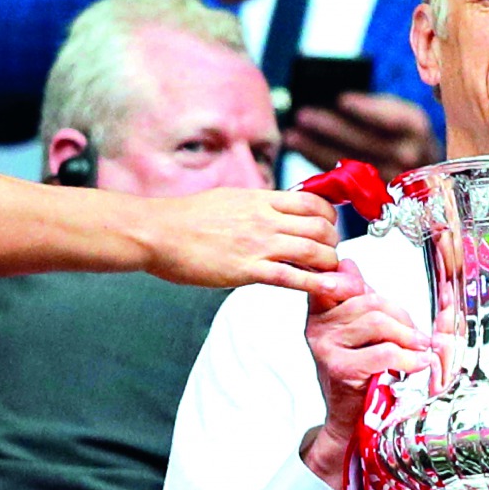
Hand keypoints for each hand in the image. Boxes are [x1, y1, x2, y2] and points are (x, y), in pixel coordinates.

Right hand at [139, 188, 340, 294]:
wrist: (156, 232)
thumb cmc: (186, 218)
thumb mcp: (230, 199)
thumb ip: (257, 206)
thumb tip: (275, 209)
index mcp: (261, 199)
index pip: (313, 202)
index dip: (330, 217)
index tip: (330, 228)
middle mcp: (265, 219)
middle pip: (321, 227)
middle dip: (333, 243)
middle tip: (329, 255)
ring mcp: (258, 244)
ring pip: (314, 251)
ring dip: (329, 264)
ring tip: (329, 273)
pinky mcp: (247, 270)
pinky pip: (292, 277)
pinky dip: (317, 284)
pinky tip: (331, 291)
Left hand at [286, 92, 442, 181]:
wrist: (416, 158)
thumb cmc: (396, 127)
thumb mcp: (392, 108)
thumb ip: (367, 105)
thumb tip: (328, 99)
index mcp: (415, 126)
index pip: (392, 119)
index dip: (366, 109)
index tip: (341, 99)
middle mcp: (410, 155)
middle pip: (367, 143)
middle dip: (332, 129)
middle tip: (303, 115)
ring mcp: (393, 178)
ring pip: (352, 163)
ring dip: (317, 148)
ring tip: (292, 134)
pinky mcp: (375, 193)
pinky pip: (343, 178)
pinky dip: (319, 161)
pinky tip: (300, 148)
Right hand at [302, 259, 434, 487]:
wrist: (351, 419)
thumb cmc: (358, 374)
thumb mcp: (357, 329)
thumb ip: (358, 297)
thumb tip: (350, 264)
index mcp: (319, 310)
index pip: (341, 278)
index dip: (360, 281)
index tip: (376, 294)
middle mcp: (318, 326)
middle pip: (370, 300)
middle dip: (401, 316)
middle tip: (416, 335)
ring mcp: (326, 347)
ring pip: (378, 322)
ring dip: (408, 336)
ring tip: (420, 348)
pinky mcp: (341, 368)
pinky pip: (384, 352)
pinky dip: (408, 357)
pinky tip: (418, 363)